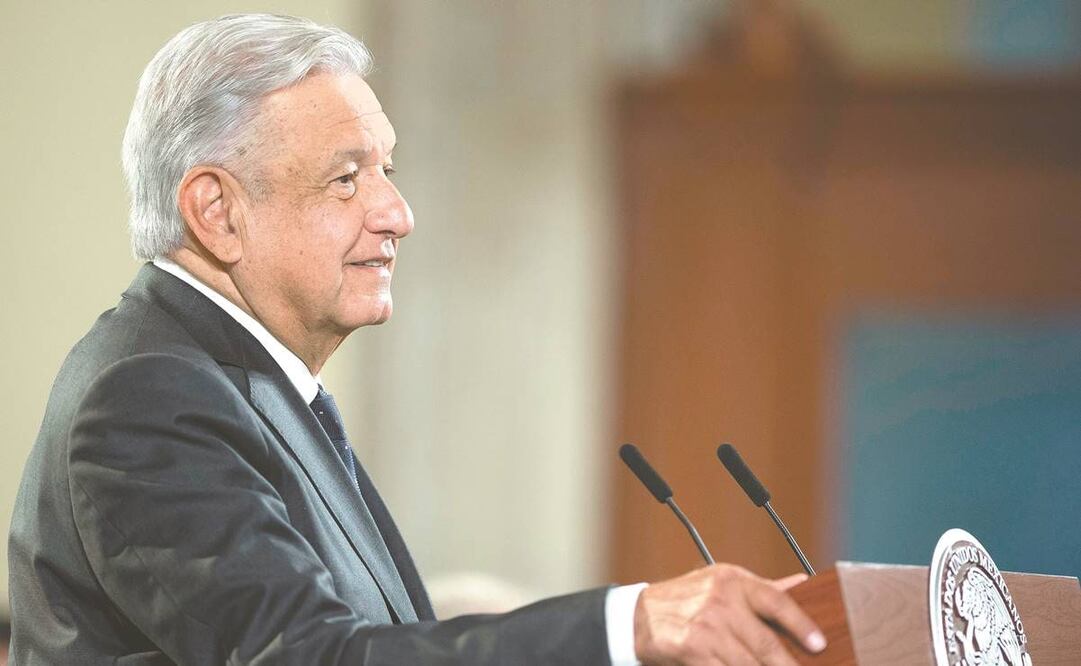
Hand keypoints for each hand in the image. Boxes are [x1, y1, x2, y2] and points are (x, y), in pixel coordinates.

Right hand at [633, 564, 825, 664]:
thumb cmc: (689, 597)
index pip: (775, 601)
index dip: (800, 624)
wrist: (641, 615)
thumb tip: (803, 582)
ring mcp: (705, 628)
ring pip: (749, 665)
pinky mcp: (692, 651)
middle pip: (766, 643)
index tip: (819, 644)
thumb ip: (764, 588)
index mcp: (733, 582)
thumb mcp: (724, 582)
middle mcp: (720, 602)